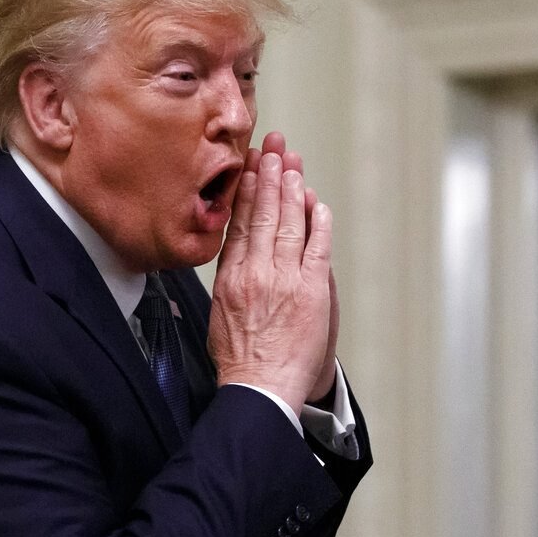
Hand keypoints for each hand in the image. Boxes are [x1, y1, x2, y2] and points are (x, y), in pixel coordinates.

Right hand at [209, 132, 332, 414]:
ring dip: (291, 189)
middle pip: (262, 213)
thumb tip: (237, 255)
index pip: (238, 222)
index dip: (245, 190)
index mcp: (231, 277)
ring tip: (291, 163)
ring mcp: (284, 278)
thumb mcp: (220, 315)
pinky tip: (316, 202)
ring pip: (288, 223)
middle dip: (269, 175)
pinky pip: (316, 246)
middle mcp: (255, 271)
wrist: (260, 389)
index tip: (249, 166)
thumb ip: (231, 280)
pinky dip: (318, 222)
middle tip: (273, 147)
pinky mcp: (310, 289)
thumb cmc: (240, 360)